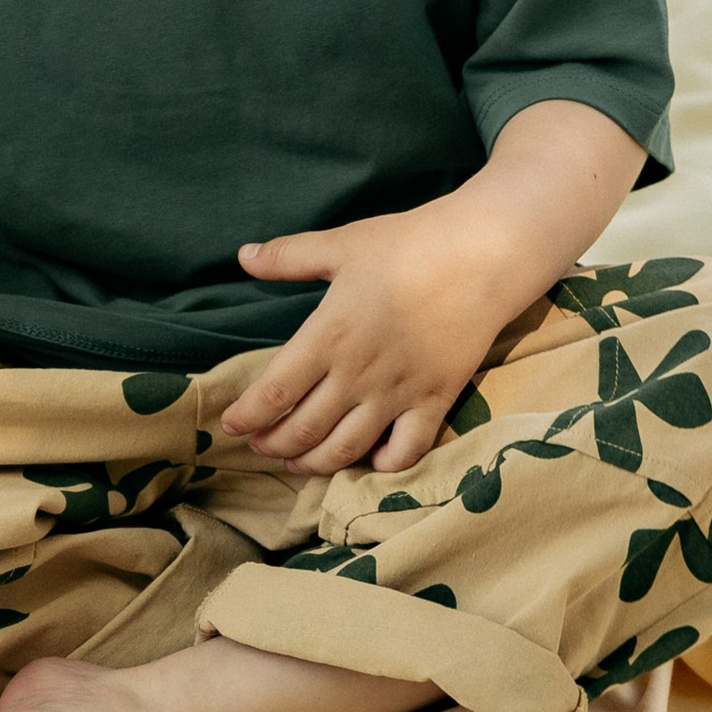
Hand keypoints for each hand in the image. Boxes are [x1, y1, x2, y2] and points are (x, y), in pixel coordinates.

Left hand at [220, 199, 522, 474]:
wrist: (481, 255)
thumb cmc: (408, 244)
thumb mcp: (341, 245)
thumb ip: (288, 257)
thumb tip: (243, 255)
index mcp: (328, 336)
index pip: (273, 393)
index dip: (246, 416)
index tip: (230, 424)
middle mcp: (357, 374)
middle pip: (302, 429)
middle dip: (272, 445)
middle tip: (258, 445)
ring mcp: (398, 393)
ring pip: (346, 450)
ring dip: (313, 463)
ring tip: (297, 461)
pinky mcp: (436, 402)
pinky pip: (406, 452)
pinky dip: (383, 466)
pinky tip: (368, 461)